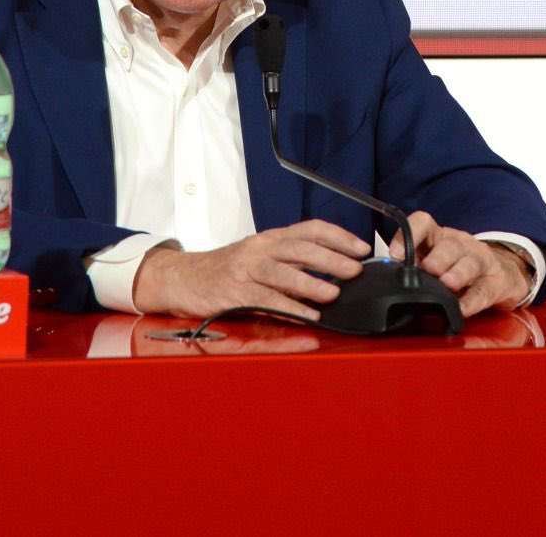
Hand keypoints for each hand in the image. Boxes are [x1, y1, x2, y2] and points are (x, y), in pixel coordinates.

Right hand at [131, 221, 371, 319]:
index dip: (338, 236)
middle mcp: (259, 248)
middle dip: (331, 259)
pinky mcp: (233, 292)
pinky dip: (287, 308)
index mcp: (271, 237)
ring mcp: (245, 269)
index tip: (361, 248)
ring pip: (282, 272)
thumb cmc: (228, 269)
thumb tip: (334, 270)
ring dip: (310, 283)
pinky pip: (264, 300)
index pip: (310, 228)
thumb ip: (293, 260)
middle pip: (300, 248)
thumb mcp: (261, 255)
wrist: (183, 277)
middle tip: (355, 270)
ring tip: (333, 293)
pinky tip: (306, 315)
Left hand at [388, 211, 531, 317]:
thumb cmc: (458, 268)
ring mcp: (481, 262)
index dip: (409, 233)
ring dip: (457, 273)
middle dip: (438, 257)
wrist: (502, 275)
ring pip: (470, 263)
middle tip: (427, 268)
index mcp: (439, 237)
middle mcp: (461, 245)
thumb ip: (412, 267)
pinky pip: (484, 291)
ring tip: (447, 284)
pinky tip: (463, 308)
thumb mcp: (434, 261)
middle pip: (450, 245)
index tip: (394, 253)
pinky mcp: (496, 283)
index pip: (424, 223)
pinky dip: (473, 301)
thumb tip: (381, 278)